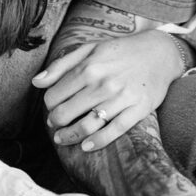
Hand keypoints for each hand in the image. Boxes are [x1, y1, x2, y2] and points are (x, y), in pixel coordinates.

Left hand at [32, 31, 181, 149]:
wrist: (159, 53)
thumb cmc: (120, 51)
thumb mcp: (90, 49)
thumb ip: (61, 65)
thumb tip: (36, 82)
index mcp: (89, 67)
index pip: (54, 95)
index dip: (49, 104)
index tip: (52, 107)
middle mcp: (103, 83)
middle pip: (66, 113)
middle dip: (56, 122)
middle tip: (55, 125)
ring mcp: (122, 97)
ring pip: (87, 125)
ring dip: (70, 136)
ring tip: (63, 139)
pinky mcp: (138, 109)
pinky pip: (115, 130)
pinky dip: (98, 142)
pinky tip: (87, 146)